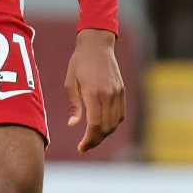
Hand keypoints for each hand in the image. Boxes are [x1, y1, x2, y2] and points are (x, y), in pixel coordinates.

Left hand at [64, 28, 124, 152]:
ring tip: (93, 139)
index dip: (88, 139)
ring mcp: (117, 93)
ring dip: (105, 134)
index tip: (81, 147)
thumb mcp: (70, 83)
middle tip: (84, 146)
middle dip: (95, 140)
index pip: (94, 124)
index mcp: (93, 92)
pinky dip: (113, 124)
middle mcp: (108, 94)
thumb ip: (75, 106)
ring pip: (115, 123)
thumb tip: (73, 125)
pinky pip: (120, 114)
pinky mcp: (122, 91)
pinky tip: (103, 127)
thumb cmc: (79, 62)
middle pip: (105, 127)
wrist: (97, 45)